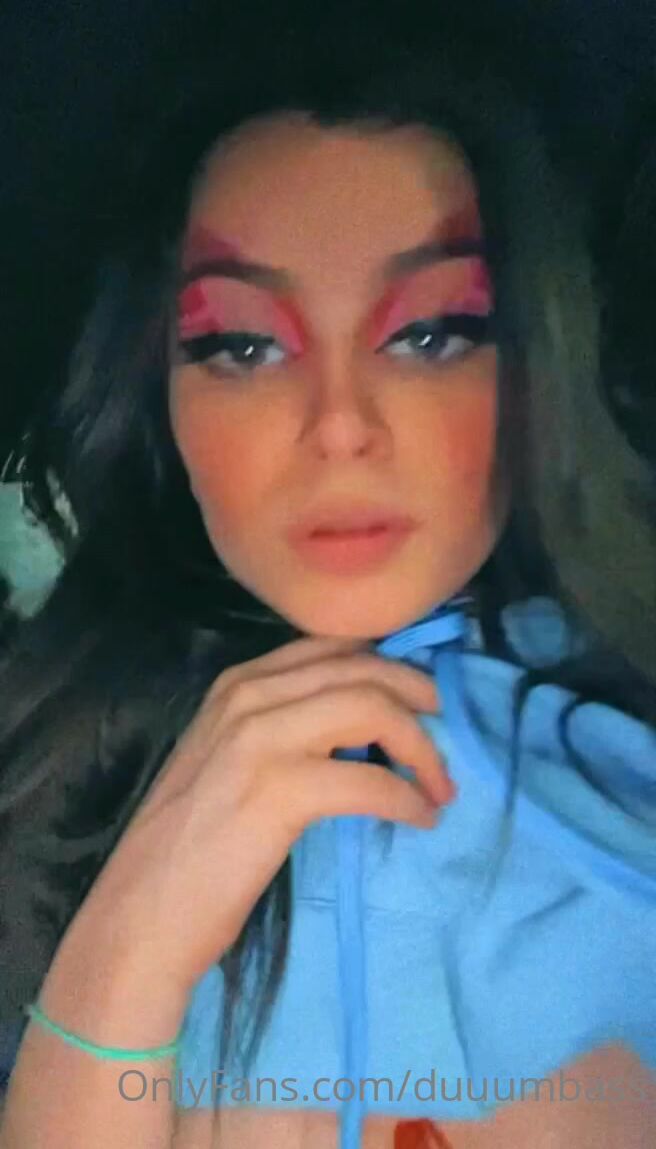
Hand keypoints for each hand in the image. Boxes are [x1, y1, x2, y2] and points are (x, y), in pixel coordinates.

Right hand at [78, 635, 452, 992]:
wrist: (141, 914)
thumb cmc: (189, 845)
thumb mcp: (228, 758)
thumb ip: (281, 725)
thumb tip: (360, 726)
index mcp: (238, 683)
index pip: (333, 645)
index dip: (391, 664)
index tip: (422, 697)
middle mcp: (249, 695)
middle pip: (363, 669)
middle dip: (419, 698)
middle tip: (447, 733)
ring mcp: (260, 738)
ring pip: (373, 709)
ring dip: (422, 747)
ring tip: (440, 785)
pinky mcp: (278, 790)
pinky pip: (369, 781)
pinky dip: (407, 798)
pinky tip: (420, 819)